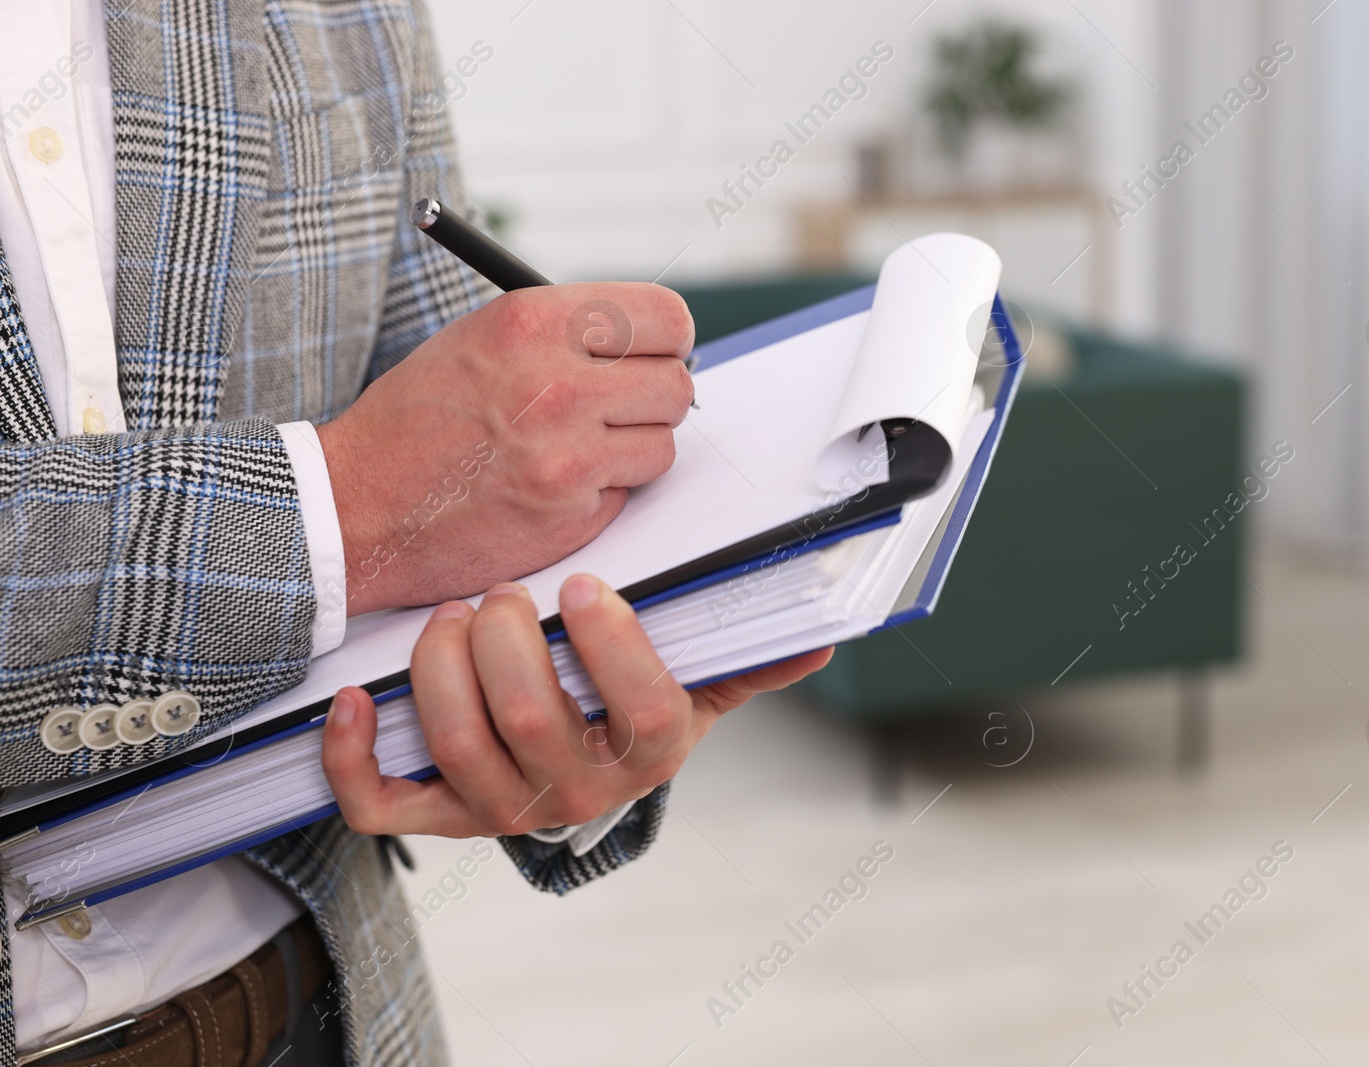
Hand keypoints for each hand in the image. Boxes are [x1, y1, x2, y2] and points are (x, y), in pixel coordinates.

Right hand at [317, 282, 695, 615]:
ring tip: (579, 449)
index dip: (669, 339)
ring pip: (663, 443)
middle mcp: (556, 382)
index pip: (665, 318)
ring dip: (634, 450)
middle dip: (656, 398)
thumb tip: (647, 339)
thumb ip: (565, 332)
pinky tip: (555, 486)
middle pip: (676, 384)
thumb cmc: (416, 419)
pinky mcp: (569, 512)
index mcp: (533, 322)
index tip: (659, 352)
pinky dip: (603, 492)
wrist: (356, 504)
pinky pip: (628, 493)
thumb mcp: (482, 338)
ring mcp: (567, 454)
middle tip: (624, 409)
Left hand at [321, 574, 832, 836]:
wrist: (577, 776)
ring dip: (438, 669)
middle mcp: (573, 794)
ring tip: (450, 618)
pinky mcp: (438, 815)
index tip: (580, 586)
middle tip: (501, 593)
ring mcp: (499, 810)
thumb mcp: (696, 689)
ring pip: (454, 745)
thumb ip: (747, 660)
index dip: (609, 644)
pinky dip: (352, 755)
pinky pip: (381, 803)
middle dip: (504, 641)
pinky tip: (352, 697)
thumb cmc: (629, 712)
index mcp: (646, 756)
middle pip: (528, 721)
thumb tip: (822, 639)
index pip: (639, 710)